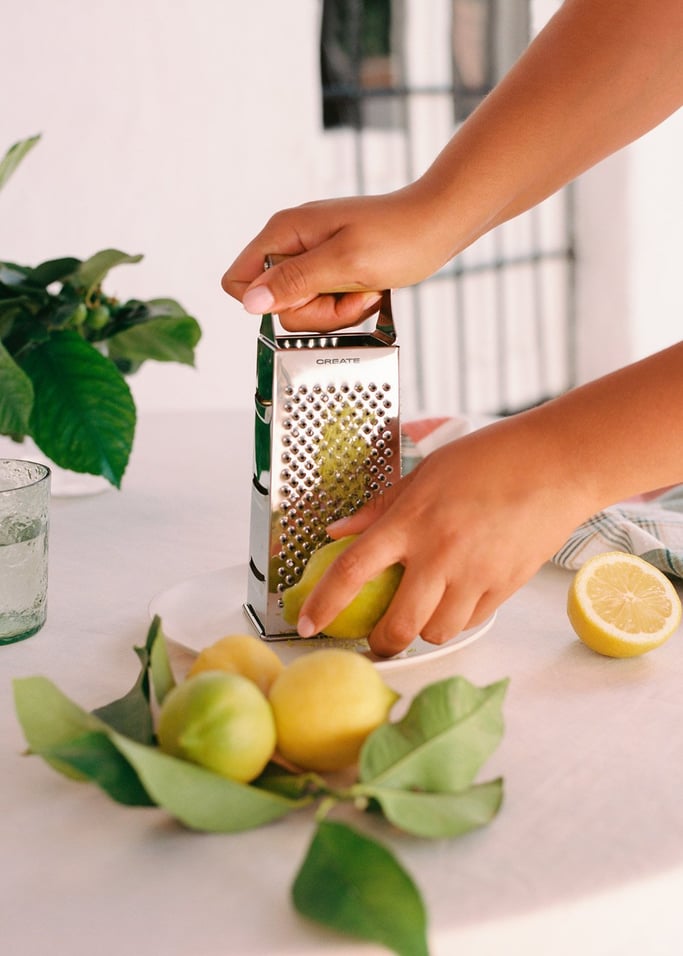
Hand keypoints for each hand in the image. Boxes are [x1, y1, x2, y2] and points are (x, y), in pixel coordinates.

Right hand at [221, 187, 452, 331]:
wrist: (438, 223)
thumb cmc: (399, 236)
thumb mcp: (344, 263)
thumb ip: (295, 281)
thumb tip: (250, 302)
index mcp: (285, 232)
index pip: (239, 280)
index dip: (266, 303)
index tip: (305, 296)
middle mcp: (292, 243)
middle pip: (276, 304)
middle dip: (315, 311)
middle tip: (348, 292)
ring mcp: (312, 257)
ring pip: (303, 309)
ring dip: (336, 312)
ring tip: (364, 289)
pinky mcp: (331, 270)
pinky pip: (325, 304)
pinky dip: (347, 307)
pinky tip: (368, 290)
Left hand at [293, 413, 589, 656]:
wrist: (556, 465)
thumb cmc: (489, 459)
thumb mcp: (425, 472)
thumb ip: (378, 508)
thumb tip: (336, 533)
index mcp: (411, 520)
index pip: (352, 571)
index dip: (323, 604)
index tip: (307, 625)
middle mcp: (439, 553)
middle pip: (397, 626)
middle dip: (380, 644)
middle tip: (376, 640)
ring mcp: (475, 575)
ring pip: (435, 633)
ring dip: (422, 631)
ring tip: (421, 612)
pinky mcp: (504, 588)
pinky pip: (470, 622)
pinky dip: (456, 619)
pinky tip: (455, 598)